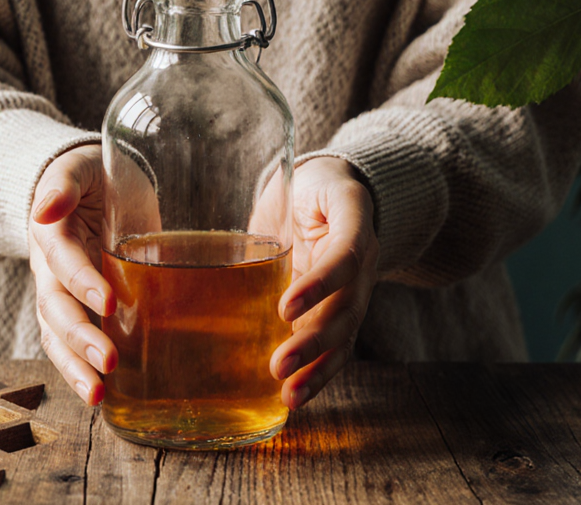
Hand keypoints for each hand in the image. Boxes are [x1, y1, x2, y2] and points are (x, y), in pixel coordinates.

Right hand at [29, 144, 114, 405]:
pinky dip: (81, 371)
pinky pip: (70, 344)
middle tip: (108, 361)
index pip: (63, 260)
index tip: (108, 300)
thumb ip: (64, 183)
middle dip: (80, 338)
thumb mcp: (79, 167)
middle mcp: (48, 268)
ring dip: (75, 367)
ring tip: (98, 396)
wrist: (90, 185)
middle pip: (56, 309)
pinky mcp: (75, 309)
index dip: (82, 280)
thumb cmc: (92, 174)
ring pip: (57, 336)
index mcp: (50, 231)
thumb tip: (44, 208)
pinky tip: (102, 395)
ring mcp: (58, 292)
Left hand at [269, 157, 378, 409]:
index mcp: (354, 222)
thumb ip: (275, 204)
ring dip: (318, 369)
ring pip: (345, 335)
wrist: (339, 192)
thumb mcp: (298, 183)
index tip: (285, 308)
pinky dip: (318, 374)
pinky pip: (337, 346)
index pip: (345, 257)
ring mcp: (358, 290)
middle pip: (347, 309)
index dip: (319, 285)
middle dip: (314, 342)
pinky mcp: (343, 311)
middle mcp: (364, 261)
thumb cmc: (311, 187)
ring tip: (289, 396)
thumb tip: (216, 237)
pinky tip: (294, 397)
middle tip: (279, 366)